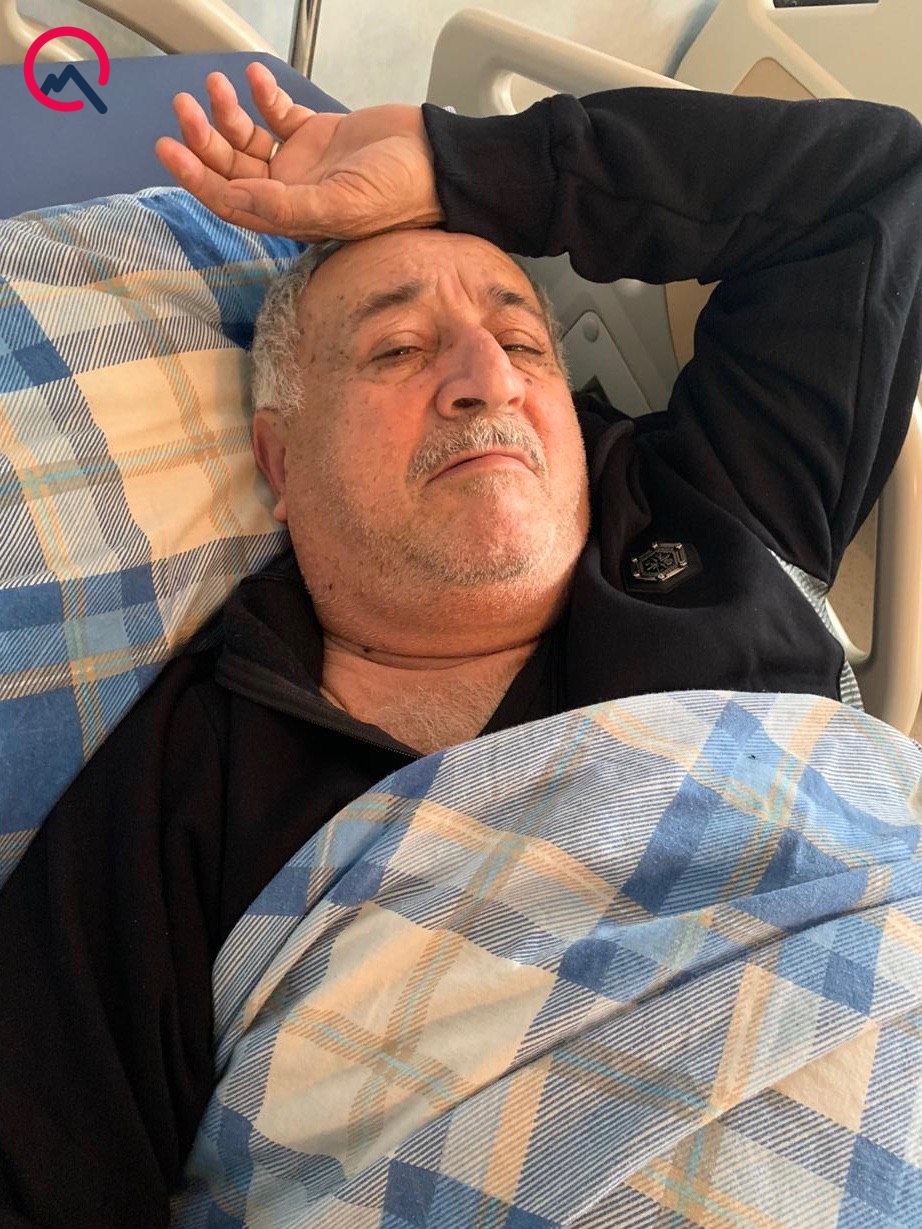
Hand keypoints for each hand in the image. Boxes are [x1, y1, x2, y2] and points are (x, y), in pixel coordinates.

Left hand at [154, 62, 445, 241]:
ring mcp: (303, 163)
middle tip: (184, 110)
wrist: (439, 161)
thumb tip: (234, 198)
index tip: (172, 150)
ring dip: (226, 115)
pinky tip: (255, 81)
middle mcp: (292, 192)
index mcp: (293, 217)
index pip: (233, 201)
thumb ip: (285, 206)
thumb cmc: (402, 192)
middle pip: (232, 170)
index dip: (198, 178)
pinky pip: (278, 116)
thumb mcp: (342, 204)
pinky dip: (262, 97)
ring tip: (216, 87)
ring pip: (248, 141)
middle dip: (204, 141)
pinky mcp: (319, 134)